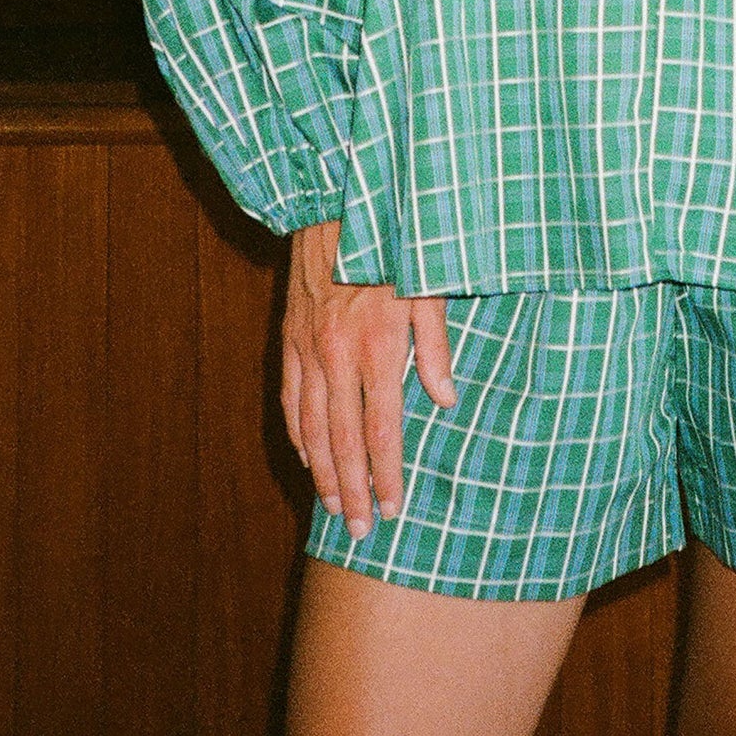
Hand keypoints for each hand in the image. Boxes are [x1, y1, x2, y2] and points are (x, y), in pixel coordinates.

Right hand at [280, 217, 457, 538]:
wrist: (335, 204)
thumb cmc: (394, 243)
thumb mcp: (429, 286)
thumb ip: (436, 346)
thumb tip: (445, 399)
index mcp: (378, 347)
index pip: (383, 430)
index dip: (388, 474)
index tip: (393, 508)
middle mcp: (338, 356)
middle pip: (344, 441)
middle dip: (353, 491)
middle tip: (359, 532)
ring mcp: (308, 349)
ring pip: (312, 428)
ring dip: (323, 473)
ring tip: (333, 507)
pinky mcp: (290, 337)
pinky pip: (291, 398)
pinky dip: (298, 434)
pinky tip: (307, 457)